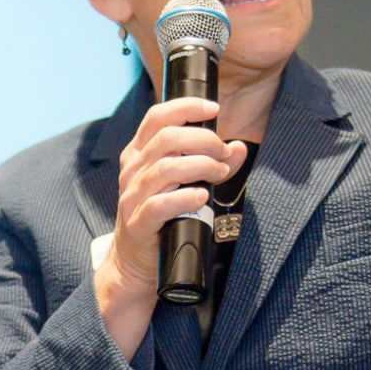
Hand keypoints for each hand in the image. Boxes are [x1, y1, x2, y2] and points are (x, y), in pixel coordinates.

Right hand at [94, 97, 246, 357]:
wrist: (135, 263)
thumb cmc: (162, 217)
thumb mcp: (184, 183)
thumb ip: (211, 163)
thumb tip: (238, 147)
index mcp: (139, 153)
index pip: (157, 117)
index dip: (186, 107)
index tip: (214, 108)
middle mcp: (132, 170)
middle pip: (167, 138)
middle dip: (204, 140)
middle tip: (224, 153)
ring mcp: (131, 196)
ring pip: (166, 168)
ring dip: (201, 166)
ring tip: (220, 174)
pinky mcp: (137, 223)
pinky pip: (159, 205)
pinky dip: (185, 198)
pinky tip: (202, 197)